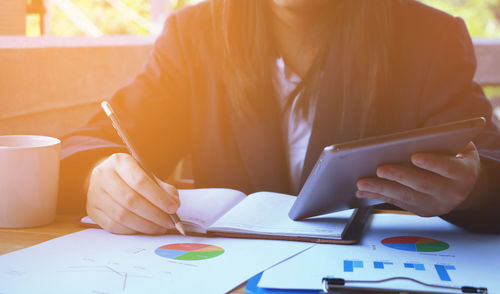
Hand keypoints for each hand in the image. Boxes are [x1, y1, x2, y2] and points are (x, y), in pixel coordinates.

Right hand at [87, 153, 179, 233]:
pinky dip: (132, 230)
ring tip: (160, 228)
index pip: (140, 182)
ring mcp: (94, 194)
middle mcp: (103, 175)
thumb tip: (174, 204)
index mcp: (119, 162)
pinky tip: (144, 229)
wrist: (107, 177)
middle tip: (169, 222)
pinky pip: (113, 226)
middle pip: (131, 200)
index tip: (173, 208)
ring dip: (145, 225)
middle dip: (154, 214)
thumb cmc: (130, 176)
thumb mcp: (147, 174)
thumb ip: (162, 188)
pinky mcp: (92, 210)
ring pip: (122, 215)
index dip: (159, 198)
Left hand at [356, 142, 480, 216]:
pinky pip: (397, 202)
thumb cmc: (456, 158)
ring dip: (381, 189)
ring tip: (362, 182)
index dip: (433, 163)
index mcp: (463, 174)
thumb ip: (445, 141)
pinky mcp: (420, 210)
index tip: (415, 156)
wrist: (464, 186)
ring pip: (406, 197)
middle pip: (422, 185)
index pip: (449, 168)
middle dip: (399, 176)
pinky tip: (362, 191)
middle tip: (379, 169)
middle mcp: (451, 193)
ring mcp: (435, 205)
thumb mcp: (460, 147)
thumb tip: (421, 135)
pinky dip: (378, 196)